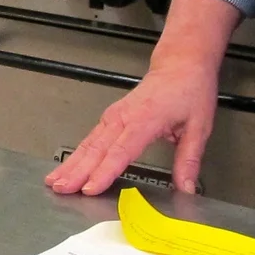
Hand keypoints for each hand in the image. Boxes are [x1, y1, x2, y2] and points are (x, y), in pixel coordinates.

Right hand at [43, 0, 244, 196]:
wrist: (181, 64)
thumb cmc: (190, 91)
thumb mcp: (199, 126)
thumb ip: (189, 160)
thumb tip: (187, 189)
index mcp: (146, 119)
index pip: (121, 151)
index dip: (104, 172)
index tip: (91, 189)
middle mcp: (125, 117)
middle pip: (96, 148)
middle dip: (77, 171)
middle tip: (62, 190)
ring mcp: (114, 115)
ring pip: (88, 143)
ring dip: (70, 164)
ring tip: (55, 182)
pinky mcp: (111, 117)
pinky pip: (90, 138)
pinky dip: (76, 154)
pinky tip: (67, 168)